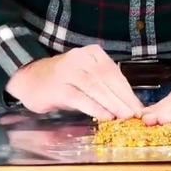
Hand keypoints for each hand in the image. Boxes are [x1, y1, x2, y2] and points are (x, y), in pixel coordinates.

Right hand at [5, 44, 143, 120]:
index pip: (115, 73)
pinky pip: (80, 97)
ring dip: (113, 104)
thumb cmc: (62, 81)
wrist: (30, 79)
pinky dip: (95, 108)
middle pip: (107, 79)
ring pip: (96, 87)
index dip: (128, 92)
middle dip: (124, 99)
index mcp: (92, 53)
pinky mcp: (58, 87)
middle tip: (136, 115)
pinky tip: (105, 117)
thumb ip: (104, 86)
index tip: (140, 108)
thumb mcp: (85, 77)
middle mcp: (80, 58)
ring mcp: (68, 71)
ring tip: (125, 117)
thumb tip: (128, 105)